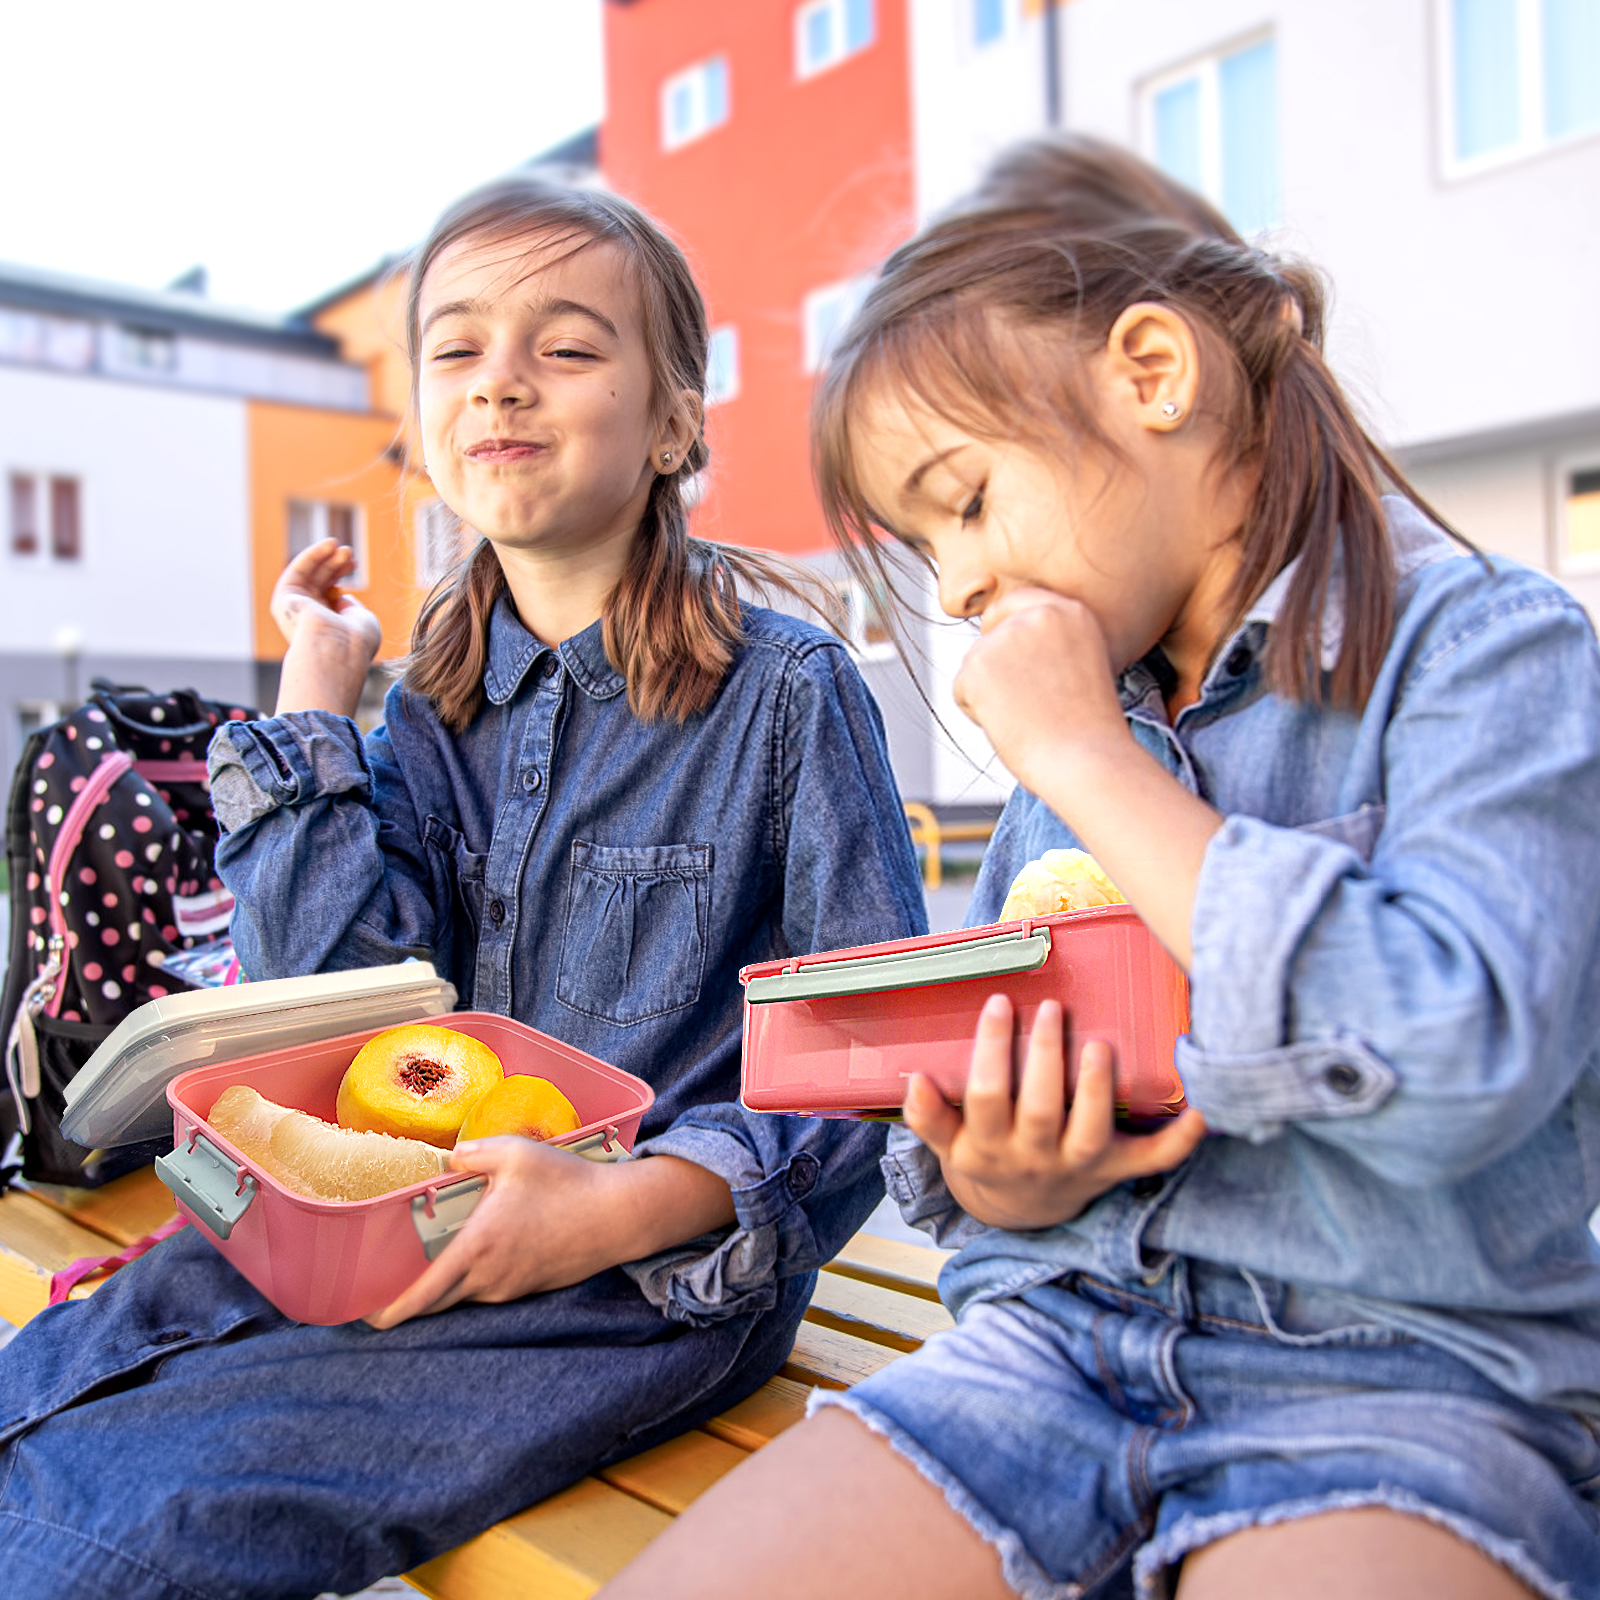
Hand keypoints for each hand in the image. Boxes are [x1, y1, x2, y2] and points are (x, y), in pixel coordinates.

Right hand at [270, 538, 383, 654]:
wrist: (338, 650)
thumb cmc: (356, 640)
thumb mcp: (362, 619)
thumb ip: (351, 607)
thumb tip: (340, 596)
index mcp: (326, 626)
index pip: (328, 592)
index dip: (340, 574)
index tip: (354, 563)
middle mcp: (308, 619)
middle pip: (318, 581)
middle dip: (334, 564)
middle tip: (349, 552)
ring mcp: (294, 610)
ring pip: (307, 575)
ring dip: (324, 557)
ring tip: (342, 547)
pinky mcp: (283, 600)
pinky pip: (297, 571)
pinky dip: (312, 555)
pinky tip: (328, 545)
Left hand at [364, 1136, 617, 1328]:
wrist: (619, 1215)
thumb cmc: (567, 1183)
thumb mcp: (516, 1154)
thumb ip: (472, 1155)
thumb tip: (446, 1159)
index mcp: (477, 1248)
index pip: (422, 1295)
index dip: (389, 1311)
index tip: (366, 1315)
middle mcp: (490, 1277)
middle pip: (438, 1301)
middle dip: (410, 1298)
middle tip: (387, 1284)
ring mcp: (512, 1287)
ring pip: (466, 1293)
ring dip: (449, 1281)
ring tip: (441, 1254)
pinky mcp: (531, 1287)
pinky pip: (492, 1287)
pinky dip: (478, 1275)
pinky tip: (487, 1247)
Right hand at [904, 995, 1206, 1231]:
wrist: (1019, 1214)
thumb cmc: (985, 1157)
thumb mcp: (948, 1145)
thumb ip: (929, 1116)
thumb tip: (915, 1079)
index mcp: (989, 1147)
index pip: (986, 1097)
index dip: (991, 1051)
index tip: (998, 1003)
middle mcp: (1035, 1158)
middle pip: (1039, 1109)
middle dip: (1045, 1057)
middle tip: (1050, 1009)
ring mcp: (1078, 1166)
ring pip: (1090, 1132)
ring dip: (1097, 1089)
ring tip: (1099, 1044)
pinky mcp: (1114, 1170)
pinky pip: (1150, 1161)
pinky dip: (1178, 1141)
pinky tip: (1201, 1112)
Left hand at [952, 588, 1132, 800]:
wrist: (1085, 760)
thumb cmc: (1086, 728)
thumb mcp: (1081, 664)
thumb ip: (1049, 642)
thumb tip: (1007, 643)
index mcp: (1071, 611)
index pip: (1018, 602)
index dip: (1007, 630)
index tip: (1017, 663)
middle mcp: (1037, 615)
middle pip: (991, 634)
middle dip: (998, 667)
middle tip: (1031, 703)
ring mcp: (1005, 637)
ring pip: (975, 664)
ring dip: (990, 694)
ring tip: (1029, 717)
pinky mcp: (978, 665)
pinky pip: (962, 689)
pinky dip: (977, 712)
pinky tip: (1011, 724)